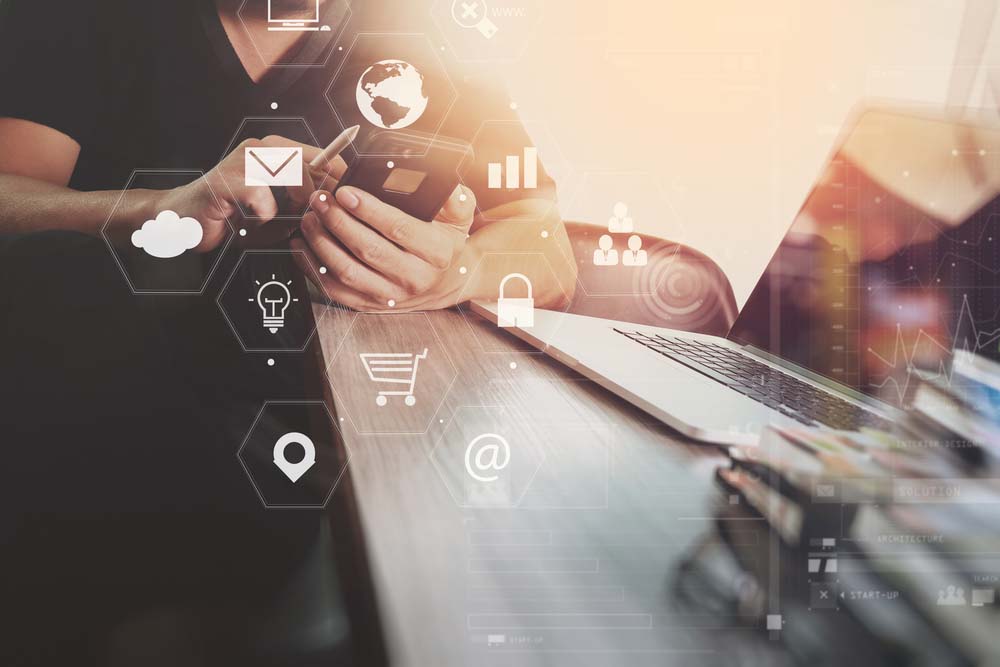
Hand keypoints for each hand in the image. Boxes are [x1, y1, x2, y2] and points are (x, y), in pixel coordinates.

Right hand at [141, 136, 334, 251]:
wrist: (185, 221)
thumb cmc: (233, 216)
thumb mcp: (277, 210)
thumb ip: (303, 205)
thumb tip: (333, 206)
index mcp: (276, 150)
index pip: (322, 156)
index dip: (336, 180)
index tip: (339, 200)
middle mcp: (261, 147)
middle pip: (312, 164)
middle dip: (316, 196)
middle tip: (305, 216)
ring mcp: (243, 159)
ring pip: (293, 173)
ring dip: (294, 203)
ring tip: (280, 217)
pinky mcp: (227, 178)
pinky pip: (262, 195)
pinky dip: (264, 214)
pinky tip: (253, 218)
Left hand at [292, 183, 476, 310]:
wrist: (450, 282)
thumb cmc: (447, 243)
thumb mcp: (459, 217)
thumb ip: (451, 196)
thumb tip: (433, 178)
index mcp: (437, 252)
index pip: (398, 229)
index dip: (369, 210)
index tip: (346, 192)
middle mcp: (414, 278)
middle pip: (367, 249)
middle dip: (337, 221)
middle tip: (320, 199)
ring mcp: (391, 296)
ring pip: (347, 271)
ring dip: (322, 243)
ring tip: (310, 218)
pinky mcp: (371, 305)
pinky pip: (335, 290)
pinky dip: (313, 268)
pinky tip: (303, 246)